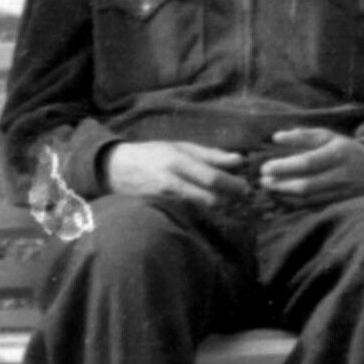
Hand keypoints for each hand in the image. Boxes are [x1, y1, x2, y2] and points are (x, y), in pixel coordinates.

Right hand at [103, 139, 251, 207]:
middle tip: (241, 197)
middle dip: (230, 200)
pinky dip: (202, 214)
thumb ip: (210, 155)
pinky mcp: (160, 211)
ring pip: (201, 210)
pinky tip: (209, 210)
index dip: (233, 185)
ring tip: (227, 202)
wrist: (116, 169)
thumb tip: (239, 160)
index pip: (212, 178)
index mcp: (177, 161)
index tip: (246, 187)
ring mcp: (165, 199)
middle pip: (209, 199)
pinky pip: (188, 216)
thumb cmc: (154, 154)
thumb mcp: (181, 147)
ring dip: (218, 208)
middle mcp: (171, 182)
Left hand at [257, 127, 363, 203]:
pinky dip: (293, 204)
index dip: (284, 167)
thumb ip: (302, 136)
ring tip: (268, 190)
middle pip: (306, 186)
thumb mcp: (327, 136)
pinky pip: (311, 207)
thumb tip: (276, 138)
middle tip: (263, 181)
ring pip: (307, 200)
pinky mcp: (338, 204)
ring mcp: (340, 193)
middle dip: (280, 185)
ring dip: (283, 196)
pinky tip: (280, 198)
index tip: (266, 167)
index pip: (307, 163)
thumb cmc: (344, 149)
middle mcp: (340, 175)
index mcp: (337, 154)